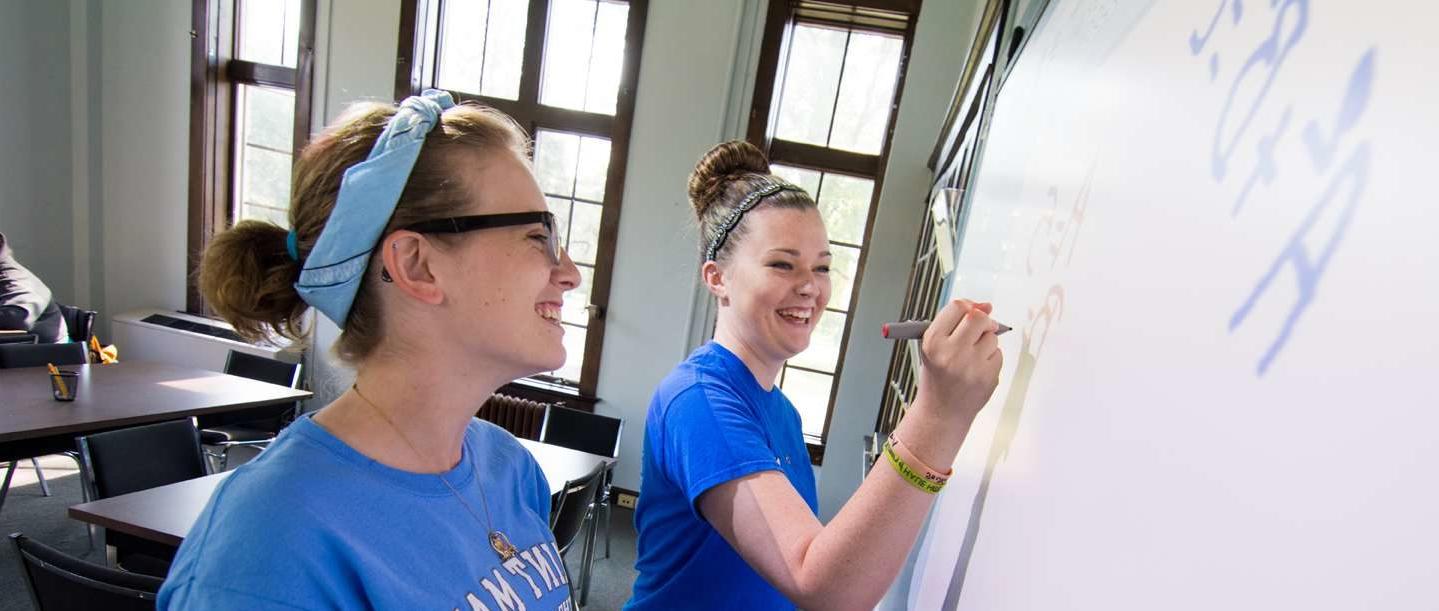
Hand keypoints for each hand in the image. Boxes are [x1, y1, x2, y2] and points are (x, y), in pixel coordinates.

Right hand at [915, 298, 1003, 422]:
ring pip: (992, 337)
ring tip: (973, 358)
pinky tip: (978, 370)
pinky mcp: (987, 377)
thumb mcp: (934, 347)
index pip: (957, 307)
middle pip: (978, 318)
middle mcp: (951, 352)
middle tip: (981, 328)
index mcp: (933, 342)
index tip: (971, 310)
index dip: (968, 306)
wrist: (941, 412)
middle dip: (983, 320)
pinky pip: (998, 355)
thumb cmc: (938, 376)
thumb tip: (986, 305)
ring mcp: (970, 366)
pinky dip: (991, 359)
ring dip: (987, 342)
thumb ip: (954, 324)